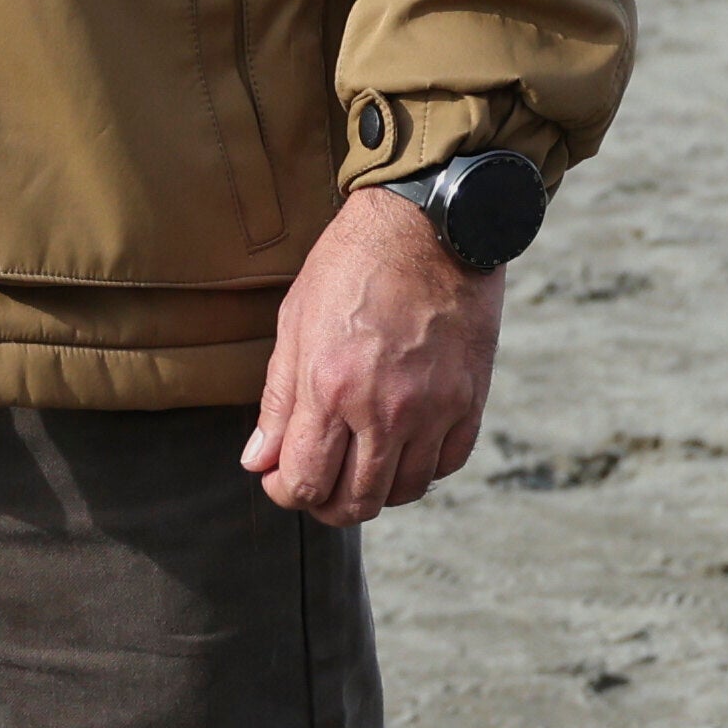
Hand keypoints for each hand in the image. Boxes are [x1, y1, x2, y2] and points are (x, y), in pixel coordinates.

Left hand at [243, 186, 497, 527]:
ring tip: (358, 463)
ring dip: (374, 489)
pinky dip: (420, 468)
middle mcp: (384, 409)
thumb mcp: (296, 322)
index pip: (304, 482)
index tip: (278, 476)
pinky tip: (401, 446)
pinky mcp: (469, 400)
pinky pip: (445, 465)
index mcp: (331, 387)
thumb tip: (257, 462)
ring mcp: (433, 409)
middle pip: (353, 502)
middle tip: (317, 482)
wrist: (431, 224)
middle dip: (325, 503)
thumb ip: (277, 400)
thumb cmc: (354, 264)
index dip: (284, 491)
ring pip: (401, 492)